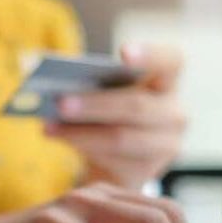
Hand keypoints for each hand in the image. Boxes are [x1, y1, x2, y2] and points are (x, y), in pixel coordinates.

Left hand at [46, 44, 185, 189]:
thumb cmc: (110, 113)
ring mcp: (165, 145)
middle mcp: (173, 113)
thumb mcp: (106, 94)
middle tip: (60, 102)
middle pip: (135, 105)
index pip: (170, 61)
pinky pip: (110, 159)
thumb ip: (92, 86)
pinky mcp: (146, 170)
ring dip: (79, 131)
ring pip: (120, 137)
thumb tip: (57, 89)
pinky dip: (78, 145)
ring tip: (48, 125)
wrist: (118, 160)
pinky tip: (54, 135)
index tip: (123, 51)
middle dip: (94, 104)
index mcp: (167, 80)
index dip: (149, 55)